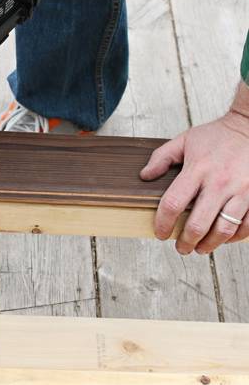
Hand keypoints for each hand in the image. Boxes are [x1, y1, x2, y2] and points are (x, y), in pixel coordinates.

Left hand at [140, 109, 248, 253]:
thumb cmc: (218, 135)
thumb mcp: (185, 140)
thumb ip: (162, 157)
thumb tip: (145, 176)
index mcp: (197, 169)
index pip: (173, 204)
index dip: (163, 224)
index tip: (161, 233)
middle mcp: (219, 182)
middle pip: (198, 225)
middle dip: (186, 242)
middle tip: (181, 248)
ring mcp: (241, 191)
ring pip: (224, 230)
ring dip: (210, 245)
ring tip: (201, 248)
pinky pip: (246, 226)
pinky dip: (235, 237)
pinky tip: (225, 238)